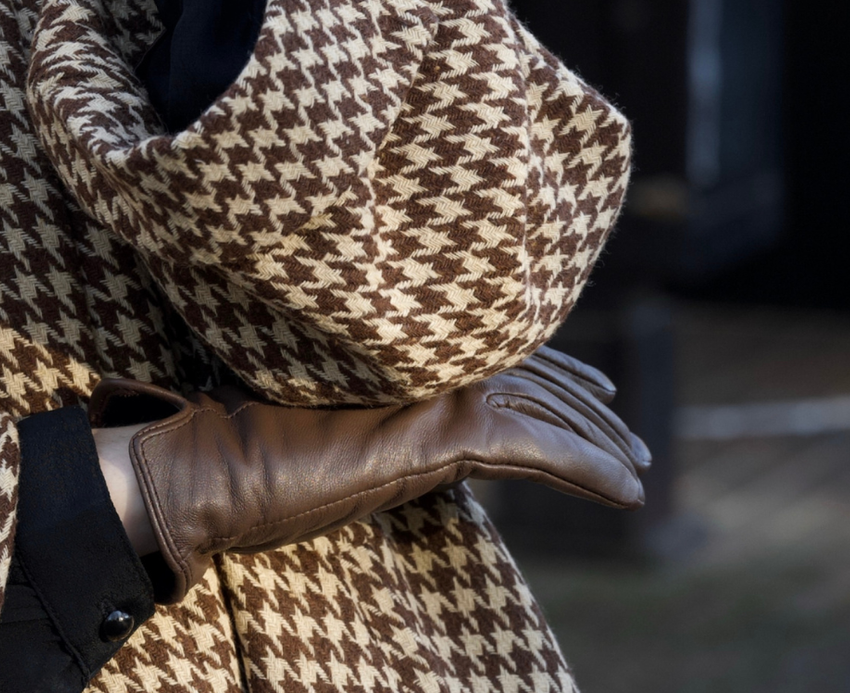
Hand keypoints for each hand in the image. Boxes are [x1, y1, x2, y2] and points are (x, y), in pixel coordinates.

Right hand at [92, 350, 649, 594]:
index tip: (592, 390)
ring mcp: (426, 394)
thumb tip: (398, 433)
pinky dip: (587, 466)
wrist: (211, 466)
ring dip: (596, 438)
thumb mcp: (313, 423)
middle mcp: (416, 366)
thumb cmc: (239, 445)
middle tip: (634, 437)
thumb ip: (361, 411)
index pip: (487, 356)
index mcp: (391, 363)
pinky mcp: (435, 431)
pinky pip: (534, 448)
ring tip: (638, 467)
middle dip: (583, 405)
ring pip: (537, 408)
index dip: (545, 370)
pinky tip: (629, 494)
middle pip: (524, 377)